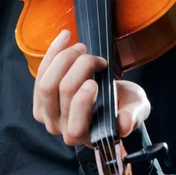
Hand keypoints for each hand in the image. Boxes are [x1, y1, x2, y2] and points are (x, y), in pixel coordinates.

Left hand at [33, 29, 150, 147]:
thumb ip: (132, 116)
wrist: (110, 99)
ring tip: (81, 47)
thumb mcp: (136, 109)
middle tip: (95, 58)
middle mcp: (62, 129)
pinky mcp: (39, 98)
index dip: (83, 101)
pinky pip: (40, 73)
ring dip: (63, 58)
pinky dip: (52, 52)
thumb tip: (125, 123)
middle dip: (78, 68)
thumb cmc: (123, 104)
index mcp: (86, 136)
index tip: (95, 81)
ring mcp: (47, 114)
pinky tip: (66, 37)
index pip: (77, 124)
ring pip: (45, 83)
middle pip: (59, 94)